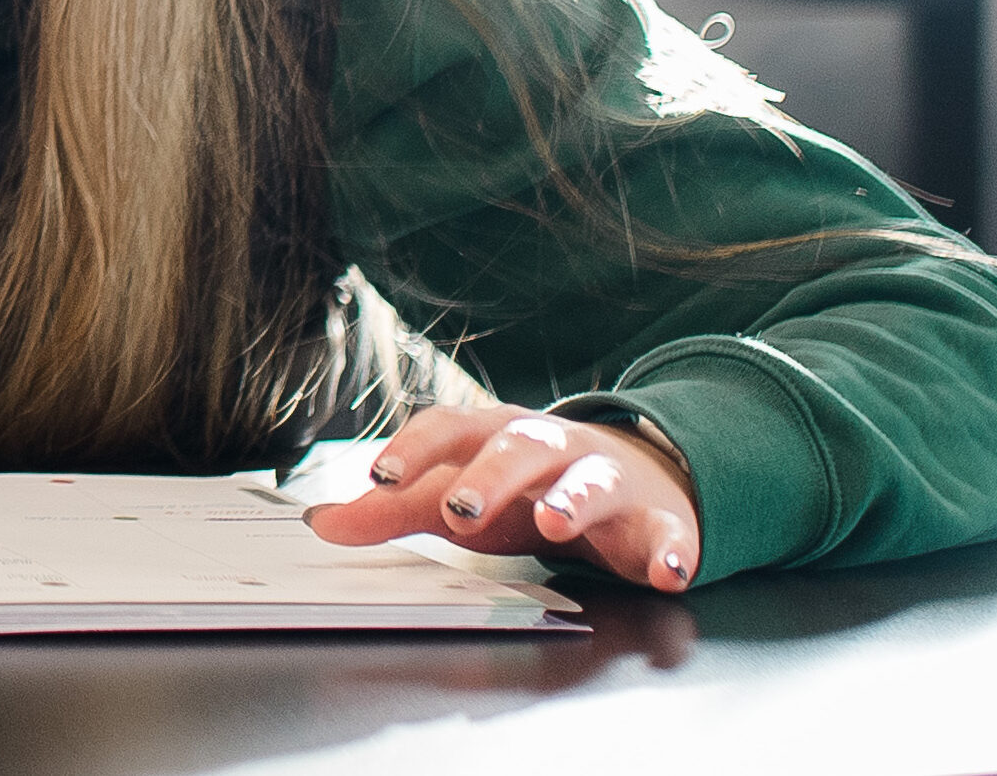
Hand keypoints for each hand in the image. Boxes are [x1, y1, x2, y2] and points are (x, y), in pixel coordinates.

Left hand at [301, 402, 701, 592]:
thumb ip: (395, 509)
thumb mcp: (461, 494)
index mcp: (496, 435)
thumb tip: (321, 522)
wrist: (633, 479)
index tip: (379, 476)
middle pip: (521, 447)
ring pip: (593, 481)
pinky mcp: (658, 520)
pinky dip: (674, 550)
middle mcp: (553, 448)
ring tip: (554, 521)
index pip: (450, 426)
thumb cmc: (528, 488)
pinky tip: (672, 570)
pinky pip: (669, 532)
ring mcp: (608, 481)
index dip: (415, 449)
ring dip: (573, 499)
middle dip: (490, 475)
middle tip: (459, 510)